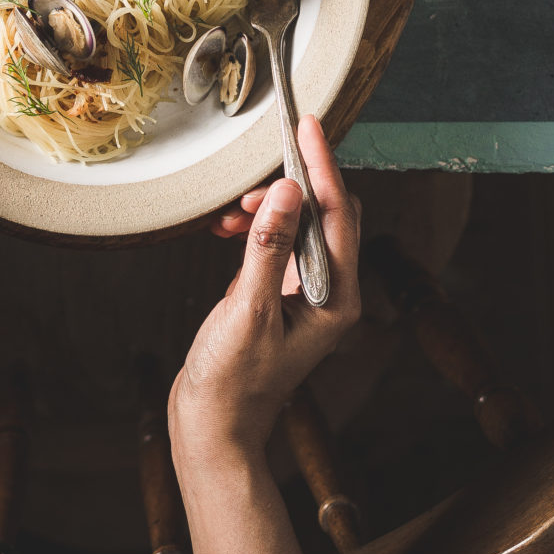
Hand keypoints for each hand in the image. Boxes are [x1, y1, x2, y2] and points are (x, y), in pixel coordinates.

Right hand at [170, 115, 360, 459]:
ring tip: (232, 215)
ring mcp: (305, 293)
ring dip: (268, 208)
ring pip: (298, 224)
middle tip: (256, 173)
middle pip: (326, 214)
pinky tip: (228, 231)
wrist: (214, 426)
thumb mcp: (248, 310)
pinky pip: (277, 241)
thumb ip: (269, 247)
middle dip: (292, 185)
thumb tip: (288, 191)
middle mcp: (329, 292)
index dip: (323, 166)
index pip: (338, 215)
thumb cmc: (234, 382)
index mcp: (337, 298)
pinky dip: (255, 228)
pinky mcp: (279, 293)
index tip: (307, 127)